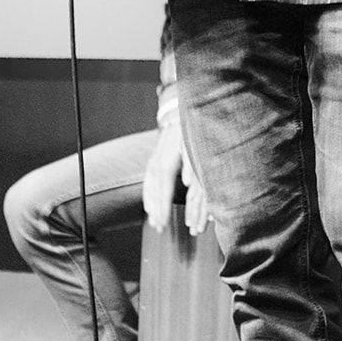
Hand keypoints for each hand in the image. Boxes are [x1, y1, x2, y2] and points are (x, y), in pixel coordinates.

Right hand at [142, 117, 210, 234]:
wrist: (179, 112)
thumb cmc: (191, 130)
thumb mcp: (194, 143)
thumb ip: (191, 162)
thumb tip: (187, 181)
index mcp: (169, 156)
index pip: (163, 184)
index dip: (163, 203)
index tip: (163, 221)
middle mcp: (158, 159)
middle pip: (155, 188)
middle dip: (157, 210)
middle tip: (159, 228)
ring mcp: (155, 159)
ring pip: (150, 185)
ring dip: (151, 205)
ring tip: (154, 223)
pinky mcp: (155, 159)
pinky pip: (148, 180)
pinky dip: (147, 194)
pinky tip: (149, 207)